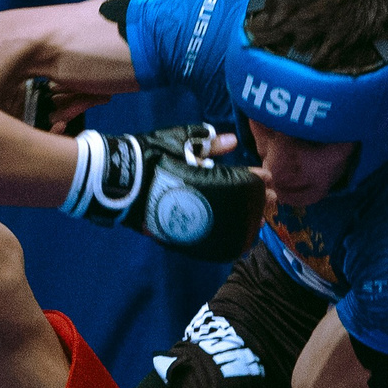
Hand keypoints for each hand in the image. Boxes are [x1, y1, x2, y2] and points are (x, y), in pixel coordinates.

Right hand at [60, 125, 269, 260]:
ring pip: (234, 230)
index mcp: (207, 180)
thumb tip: (233, 141)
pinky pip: (216, 245)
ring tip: (258, 218)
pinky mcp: (183, 240)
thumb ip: (207, 142)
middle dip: (258, 202)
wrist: (118, 181)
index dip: (256, 180)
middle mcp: (204, 206)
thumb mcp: (179, 141)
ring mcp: (194, 225)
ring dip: (249, 222)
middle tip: (268, 198)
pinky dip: (230, 240)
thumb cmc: (149, 156)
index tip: (265, 177)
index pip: (243, 183)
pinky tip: (239, 236)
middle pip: (244, 209)